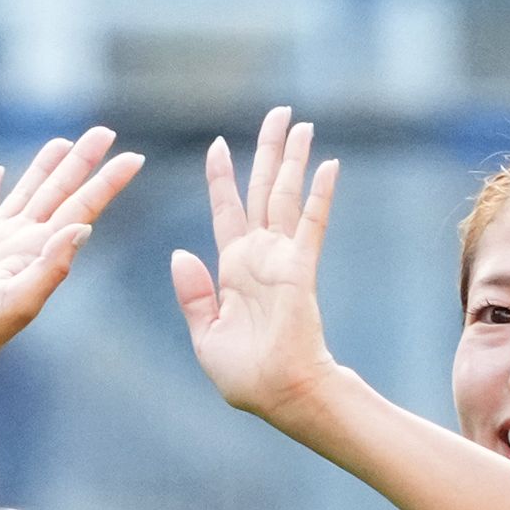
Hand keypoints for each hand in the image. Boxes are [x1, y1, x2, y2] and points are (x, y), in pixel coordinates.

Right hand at [0, 129, 144, 381]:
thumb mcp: (19, 301)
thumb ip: (51, 266)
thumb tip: (84, 228)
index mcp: (40, 251)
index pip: (82, 207)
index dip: (106, 182)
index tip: (133, 157)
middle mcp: (22, 242)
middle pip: (59, 191)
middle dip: (81, 161)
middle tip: (105, 131)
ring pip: (25, 193)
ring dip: (44, 168)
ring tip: (62, 143)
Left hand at [170, 106, 342, 424]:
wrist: (281, 396)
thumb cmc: (246, 377)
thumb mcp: (206, 335)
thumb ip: (193, 295)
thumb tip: (180, 252)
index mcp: (233, 269)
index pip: (226, 210)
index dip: (222, 177)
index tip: (217, 144)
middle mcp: (259, 256)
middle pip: (263, 189)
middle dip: (269, 150)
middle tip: (280, 113)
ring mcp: (283, 259)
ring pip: (287, 195)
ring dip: (294, 159)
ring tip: (302, 123)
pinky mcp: (301, 269)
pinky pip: (311, 224)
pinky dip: (320, 194)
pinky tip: (329, 165)